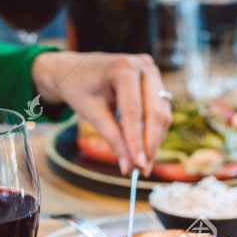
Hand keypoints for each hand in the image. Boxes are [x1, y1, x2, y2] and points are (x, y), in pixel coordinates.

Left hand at [32, 52, 172, 174]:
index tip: (138, 166)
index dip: (137, 142)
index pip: (134, 112)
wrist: (75, 70)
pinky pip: (160, 111)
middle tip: (142, 170)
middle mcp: (143, 66)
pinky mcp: (156, 82)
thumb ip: (112, 138)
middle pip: (154, 113)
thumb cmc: (79, 89)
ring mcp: (152, 72)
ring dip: (154, 141)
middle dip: (149, 145)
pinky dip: (154, 132)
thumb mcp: (92, 114)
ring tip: (143, 164)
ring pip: (161, 114)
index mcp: (124, 68)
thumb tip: (128, 166)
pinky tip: (145, 149)